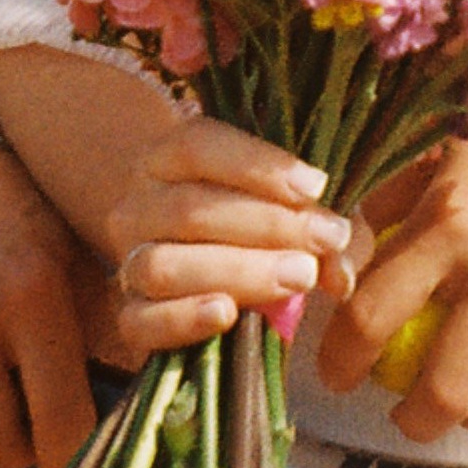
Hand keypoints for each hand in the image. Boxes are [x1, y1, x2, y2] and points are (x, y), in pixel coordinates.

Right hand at [107, 117, 368, 360]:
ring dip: (238, 271)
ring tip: (299, 276)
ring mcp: (128, 262)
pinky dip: (183, 319)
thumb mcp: (302, 210)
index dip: (257, 164)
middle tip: (325, 240)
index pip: (198, 145)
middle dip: (266, 225)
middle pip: (188, 209)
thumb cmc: (266, 220)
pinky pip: (140, 322)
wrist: (212, 263)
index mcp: (170, 158)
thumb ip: (328, 230)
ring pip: (164, 265)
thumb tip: (340, 274)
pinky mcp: (130, 316)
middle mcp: (138, 204)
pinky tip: (227, 314)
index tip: (316, 185)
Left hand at [314, 113, 467, 442]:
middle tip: (401, 410)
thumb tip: (349, 264)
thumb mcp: (443, 140)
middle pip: (444, 392)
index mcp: (452, 220)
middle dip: (410, 419)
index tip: (337, 371)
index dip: (340, 362)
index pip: (372, 319)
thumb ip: (392, 203)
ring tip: (463, 397)